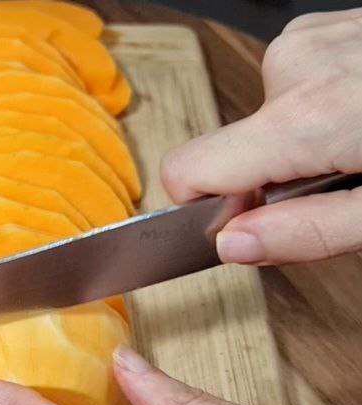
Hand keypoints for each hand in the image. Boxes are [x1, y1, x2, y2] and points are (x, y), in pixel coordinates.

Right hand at [160, 8, 361, 265]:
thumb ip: (308, 233)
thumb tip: (230, 245)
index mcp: (305, 119)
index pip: (187, 170)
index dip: (202, 209)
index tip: (239, 224)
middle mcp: (293, 68)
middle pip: (229, 153)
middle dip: (269, 181)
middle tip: (337, 182)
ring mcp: (307, 41)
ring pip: (259, 124)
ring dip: (296, 147)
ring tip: (354, 146)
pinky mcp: (319, 32)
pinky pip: (284, 91)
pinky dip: (311, 114)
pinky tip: (355, 116)